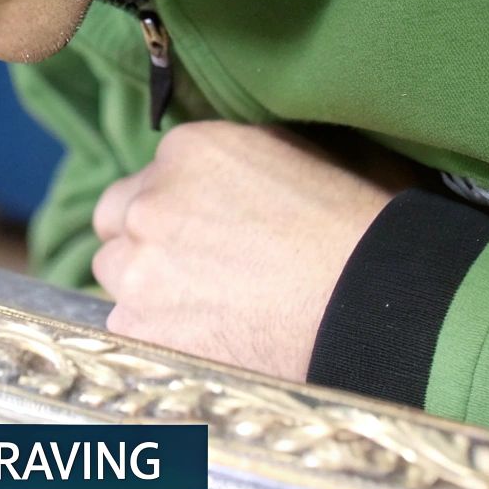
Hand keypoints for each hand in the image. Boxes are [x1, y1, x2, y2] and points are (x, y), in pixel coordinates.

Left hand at [91, 122, 396, 381]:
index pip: (150, 178)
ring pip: (117, 275)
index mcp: (188, 149)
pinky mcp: (139, 327)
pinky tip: (208, 338)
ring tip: (207, 307)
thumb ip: (243, 157)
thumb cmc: (357, 227)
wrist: (371, 301)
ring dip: (148, 287)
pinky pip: (129, 329)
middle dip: (148, 241)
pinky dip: (160, 334)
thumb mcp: (303, 155)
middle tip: (196, 267)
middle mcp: (148, 203)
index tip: (205, 229)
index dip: (176, 206)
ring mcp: (138, 268)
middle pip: (119, 222)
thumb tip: (234, 173)